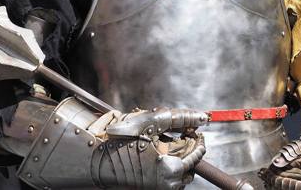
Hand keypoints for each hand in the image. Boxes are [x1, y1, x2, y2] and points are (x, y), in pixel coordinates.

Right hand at [93, 107, 207, 188]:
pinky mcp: (153, 189)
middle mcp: (168, 183)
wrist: (100, 160)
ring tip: (171, 149)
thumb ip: (178, 119)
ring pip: (181, 177)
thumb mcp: (150, 124)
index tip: (197, 133)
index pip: (197, 156)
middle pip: (190, 167)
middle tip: (185, 139)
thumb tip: (200, 118)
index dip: (199, 142)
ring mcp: (161, 188)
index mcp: (171, 168)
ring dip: (180, 163)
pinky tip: (161, 158)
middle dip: (190, 152)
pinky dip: (170, 170)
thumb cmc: (123, 142)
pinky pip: (170, 181)